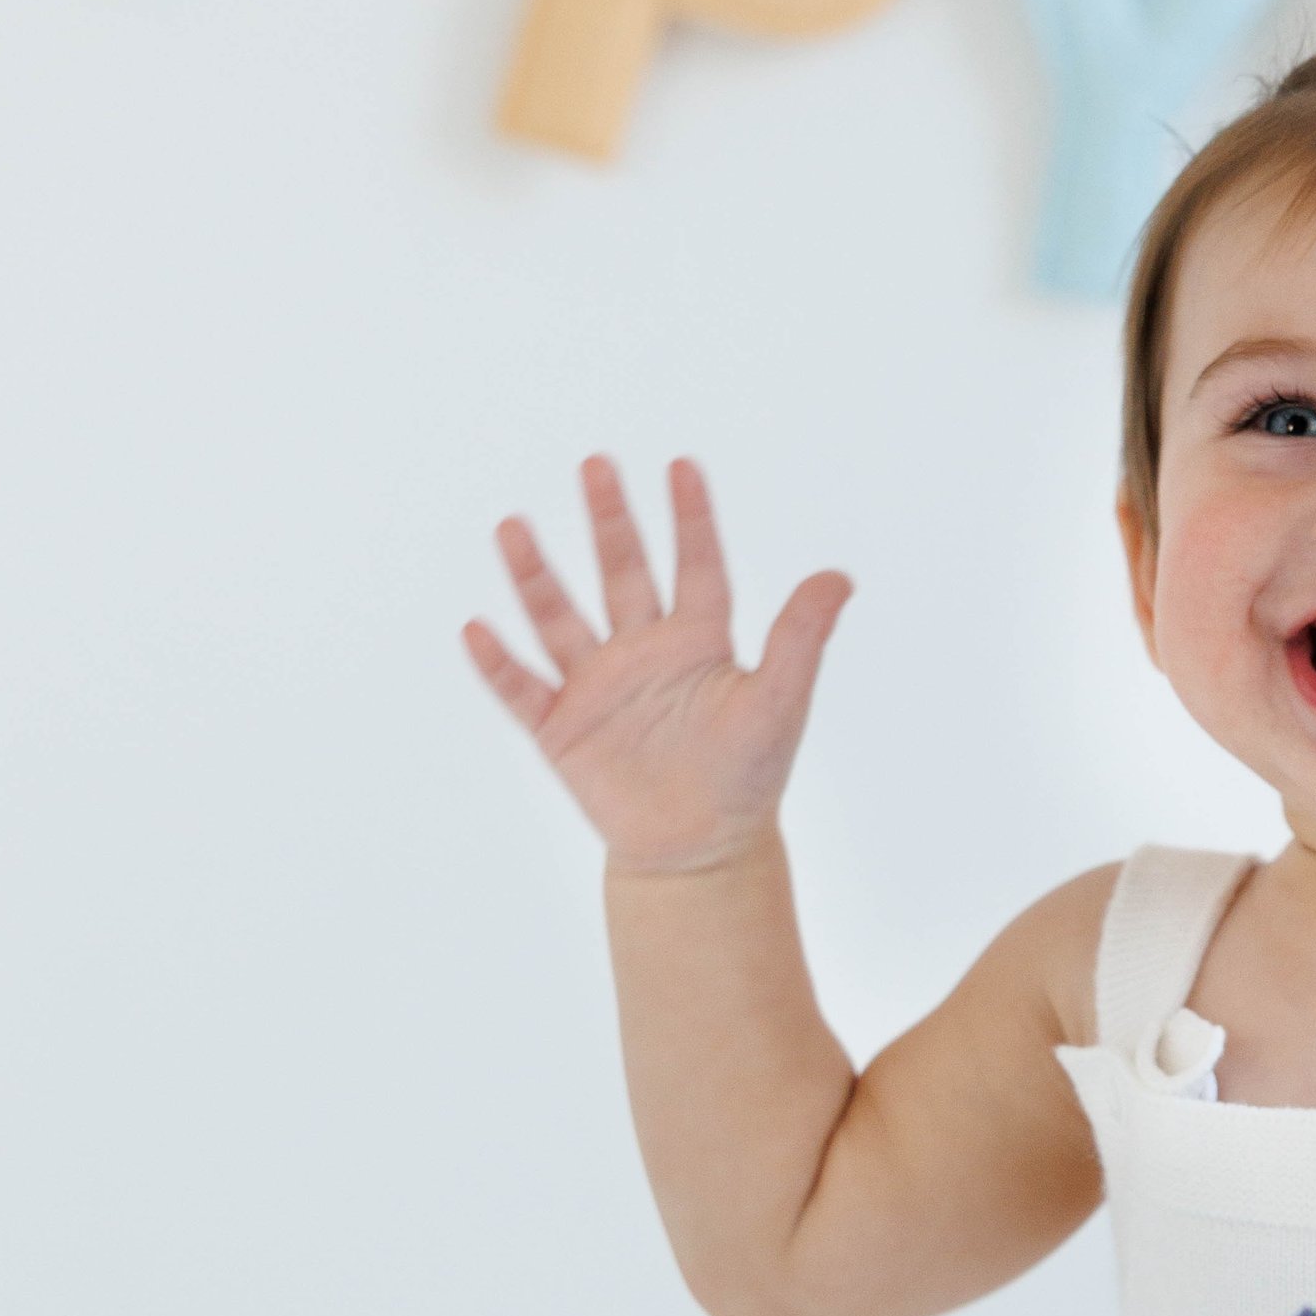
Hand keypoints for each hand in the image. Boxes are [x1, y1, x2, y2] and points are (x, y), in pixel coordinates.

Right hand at [465, 457, 849, 871]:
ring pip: (560, 619)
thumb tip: (839, 577)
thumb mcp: (780, 702)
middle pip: (623, 574)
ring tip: (512, 527)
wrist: (700, 851)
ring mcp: (598, 686)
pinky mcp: (561, 728)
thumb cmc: (747, 776)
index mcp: (698, 641)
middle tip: (596, 465)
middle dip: (609, 522)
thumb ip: (800, 639)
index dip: (692, 520)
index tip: (682, 466)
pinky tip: (477, 626)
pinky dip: (498, 663)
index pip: (698, 567)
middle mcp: (644, 651)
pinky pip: (522, 690)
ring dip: (536, 577)